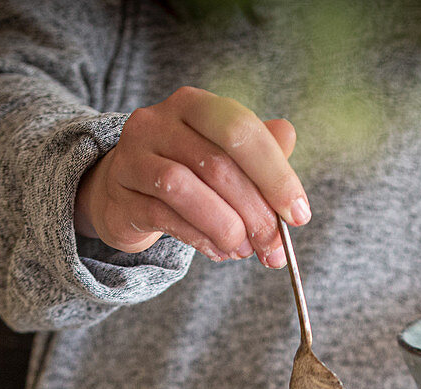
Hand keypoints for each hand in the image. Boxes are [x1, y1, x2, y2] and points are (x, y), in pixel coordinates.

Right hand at [74, 86, 308, 266]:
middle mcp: (158, 121)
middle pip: (216, 165)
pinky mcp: (121, 195)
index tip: (299, 215)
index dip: (275, 173)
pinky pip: (164, 217)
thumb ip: (257, 149)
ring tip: (244, 251)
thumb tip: (289, 137)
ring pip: (185, 189)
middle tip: (274, 247)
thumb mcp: (223, 155)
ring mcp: (134, 157)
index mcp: (194, 104)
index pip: (240, 129)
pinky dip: (199, 238)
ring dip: (225, 227)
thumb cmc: (185, 172)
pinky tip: (219, 251)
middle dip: (255, 212)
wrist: (122, 190)